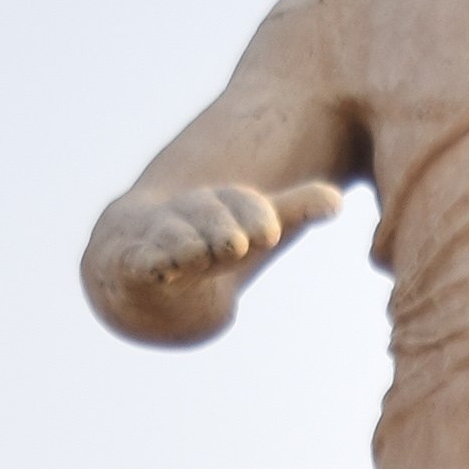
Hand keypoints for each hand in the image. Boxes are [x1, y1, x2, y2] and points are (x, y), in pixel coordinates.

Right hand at [84, 178, 344, 342]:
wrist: (131, 265)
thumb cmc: (202, 245)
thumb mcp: (249, 231)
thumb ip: (291, 213)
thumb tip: (339, 199)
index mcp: (219, 205)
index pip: (238, 204)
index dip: (251, 215)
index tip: (269, 234)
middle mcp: (187, 216)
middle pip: (205, 215)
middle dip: (220, 228)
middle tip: (234, 244)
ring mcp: (156, 239)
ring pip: (171, 237)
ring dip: (184, 244)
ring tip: (195, 254)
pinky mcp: (129, 264)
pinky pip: (137, 262)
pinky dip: (147, 261)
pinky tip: (158, 268)